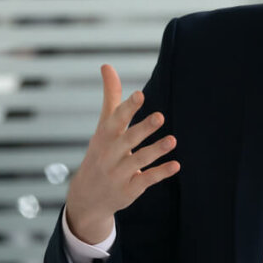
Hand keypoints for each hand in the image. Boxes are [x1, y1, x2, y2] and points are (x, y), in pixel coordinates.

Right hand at [65, 64, 180, 243]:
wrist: (86, 197)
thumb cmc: (101, 152)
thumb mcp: (103, 126)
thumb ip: (110, 97)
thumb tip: (107, 65)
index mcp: (104, 136)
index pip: (115, 120)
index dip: (127, 108)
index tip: (140, 94)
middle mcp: (109, 154)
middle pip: (127, 140)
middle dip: (143, 129)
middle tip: (160, 116)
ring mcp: (118, 173)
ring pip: (139, 161)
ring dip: (155, 150)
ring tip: (173, 140)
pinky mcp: (128, 190)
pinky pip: (146, 180)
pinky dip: (160, 173)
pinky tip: (176, 165)